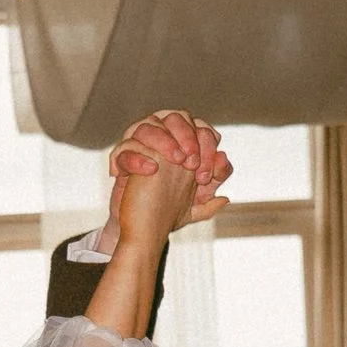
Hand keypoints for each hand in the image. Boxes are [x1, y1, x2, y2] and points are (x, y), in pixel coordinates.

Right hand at [106, 110, 229, 249]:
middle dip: (187, 136)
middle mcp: (163, 137)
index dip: (207, 148)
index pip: (200, 129)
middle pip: (175, 117)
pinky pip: (125, 149)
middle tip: (192, 162)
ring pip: (148, 126)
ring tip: (176, 160)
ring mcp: (140, 145)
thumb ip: (214, 183)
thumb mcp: (198, 200)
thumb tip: (224, 162)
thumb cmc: (171, 208)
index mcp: (185, 143)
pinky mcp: (121, 159)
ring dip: (164, 140)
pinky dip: (138, 157)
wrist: (143, 228)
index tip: (206, 176)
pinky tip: (151, 170)